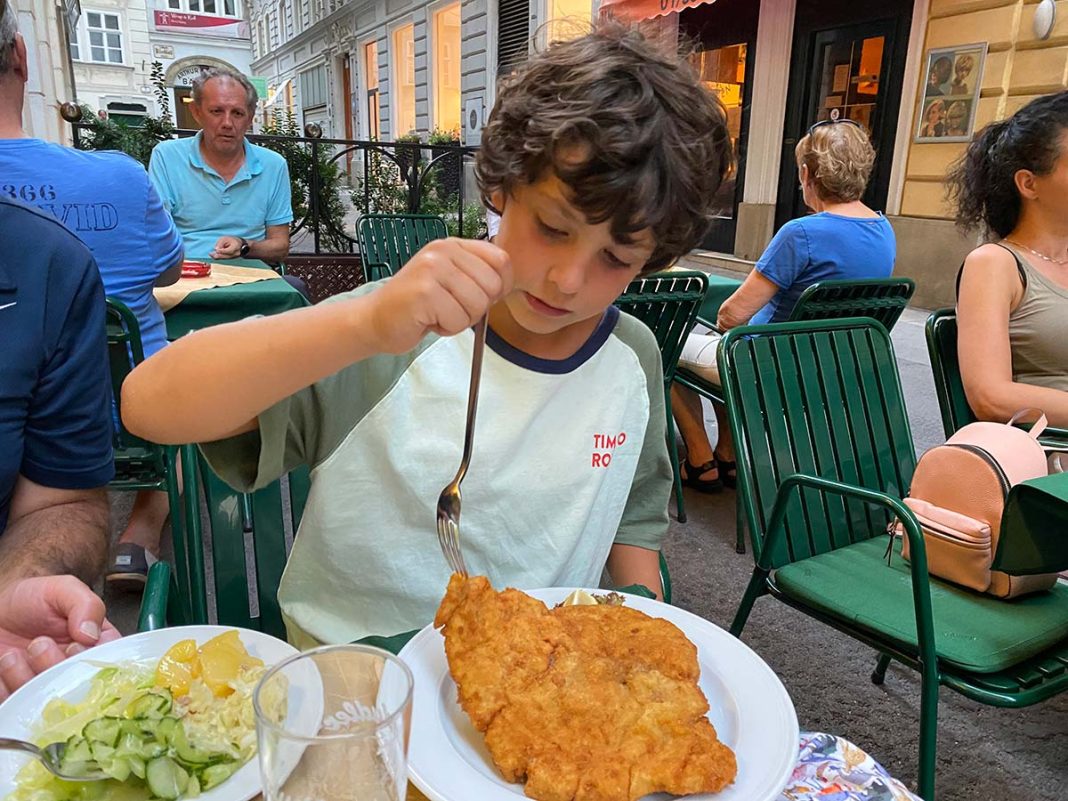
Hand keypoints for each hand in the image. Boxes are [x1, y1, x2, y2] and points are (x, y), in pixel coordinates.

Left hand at [0, 576, 119, 701]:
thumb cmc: (31, 599)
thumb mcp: (63, 589)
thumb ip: (86, 605)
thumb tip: (92, 634)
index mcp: (96, 644)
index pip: (111, 663)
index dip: (94, 660)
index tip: (75, 645)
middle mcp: (76, 669)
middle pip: (78, 688)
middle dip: (55, 666)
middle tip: (40, 643)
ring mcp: (48, 686)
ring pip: (46, 701)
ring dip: (26, 676)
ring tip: (14, 653)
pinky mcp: (21, 697)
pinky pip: (18, 705)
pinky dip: (8, 685)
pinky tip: (6, 662)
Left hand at [210, 236, 243, 259]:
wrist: (240, 245)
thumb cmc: (232, 240)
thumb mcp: (226, 238)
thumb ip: (220, 243)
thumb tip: (215, 249)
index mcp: (236, 247)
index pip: (229, 251)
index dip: (222, 251)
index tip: (216, 249)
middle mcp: (235, 253)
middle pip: (225, 256)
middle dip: (217, 255)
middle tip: (210, 254)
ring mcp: (233, 257)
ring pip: (224, 258)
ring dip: (217, 256)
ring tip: (210, 254)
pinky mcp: (230, 258)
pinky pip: (223, 258)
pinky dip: (218, 257)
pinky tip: (213, 255)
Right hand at [366, 238, 511, 353]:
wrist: (375, 319)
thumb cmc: (417, 306)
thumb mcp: (451, 281)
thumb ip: (476, 276)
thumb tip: (506, 284)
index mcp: (453, 245)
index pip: (501, 260)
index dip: (500, 286)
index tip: (479, 297)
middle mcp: (443, 251)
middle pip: (492, 286)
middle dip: (477, 308)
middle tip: (450, 308)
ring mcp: (432, 269)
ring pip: (477, 305)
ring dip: (460, 320)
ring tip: (437, 314)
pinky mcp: (424, 292)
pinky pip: (458, 320)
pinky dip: (446, 329)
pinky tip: (427, 320)